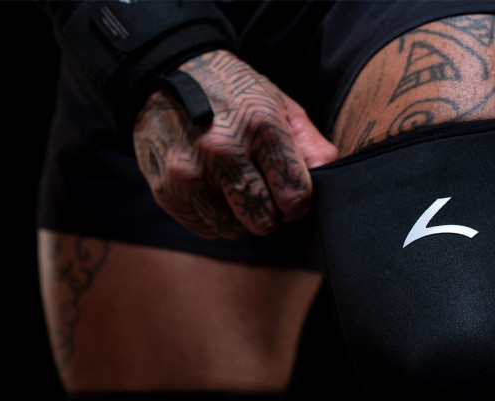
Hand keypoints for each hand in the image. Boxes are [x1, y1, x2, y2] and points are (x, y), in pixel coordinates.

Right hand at [133, 50, 337, 239]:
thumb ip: (310, 146)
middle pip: (263, 222)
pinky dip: (214, 216)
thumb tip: (332, 181)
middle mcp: (222, 151)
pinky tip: (210, 186)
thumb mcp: (278, 105)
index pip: (295, 196)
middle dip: (269, 214)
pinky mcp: (167, 192)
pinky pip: (207, 229)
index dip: (298, 202)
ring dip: (240, 217)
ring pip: (234, 231)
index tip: (290, 193)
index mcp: (260, 125)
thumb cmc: (231, 94)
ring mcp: (190, 174)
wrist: (162, 75)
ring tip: (231, 184)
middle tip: (262, 191)